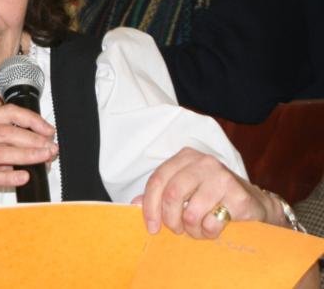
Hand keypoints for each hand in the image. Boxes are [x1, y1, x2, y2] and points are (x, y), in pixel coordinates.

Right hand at [0, 104, 57, 190]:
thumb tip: (33, 149)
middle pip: (4, 131)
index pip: (5, 113)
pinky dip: (7, 176)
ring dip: (25, 154)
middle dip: (33, 139)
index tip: (48, 130)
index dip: (30, 120)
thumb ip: (0, 147)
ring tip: (44, 158)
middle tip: (51, 148)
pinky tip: (23, 177)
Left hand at [132, 147, 270, 238]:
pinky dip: (208, 232)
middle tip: (177, 230)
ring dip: (191, 230)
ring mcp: (222, 177)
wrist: (255, 204)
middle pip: (171, 195)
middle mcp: (203, 162)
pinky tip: (213, 229)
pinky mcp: (238, 196)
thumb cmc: (212, 198)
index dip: (150, 207)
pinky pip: (211, 222)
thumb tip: (134, 203)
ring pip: (191, 213)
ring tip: (197, 230)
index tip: (151, 227)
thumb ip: (160, 194)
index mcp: (185, 157)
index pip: (157, 180)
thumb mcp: (184, 191)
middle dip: (170, 220)